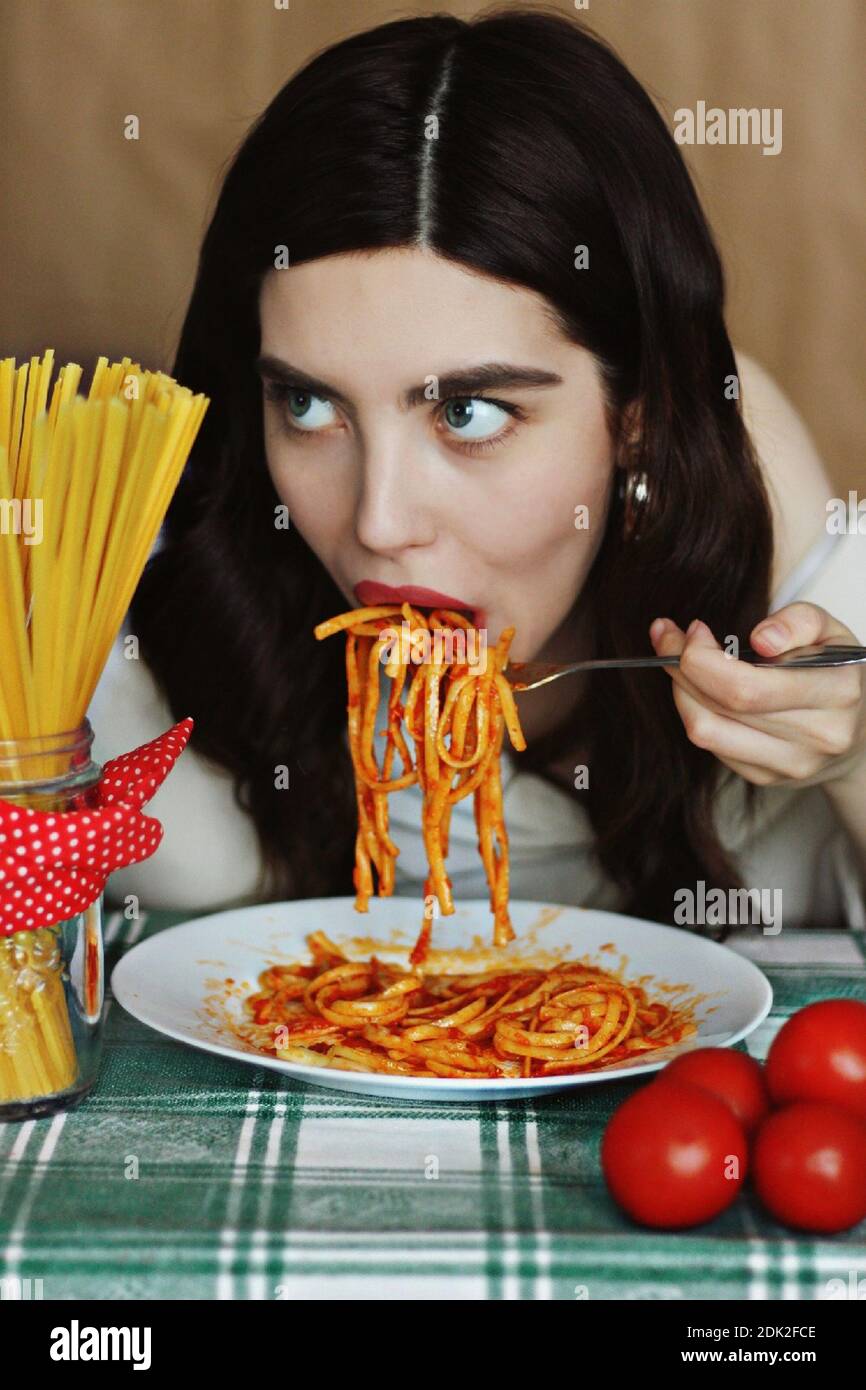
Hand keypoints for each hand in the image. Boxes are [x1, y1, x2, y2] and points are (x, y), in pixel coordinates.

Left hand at [649, 602, 865, 788]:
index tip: (694, 630)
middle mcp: (815, 737)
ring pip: (706, 731)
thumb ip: (800, 621)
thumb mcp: (831, 633)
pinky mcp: (767, 778)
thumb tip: (762, 638)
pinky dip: (695, 713)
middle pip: (720, 706)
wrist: (860, 734)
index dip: (703, 658)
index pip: (747, 688)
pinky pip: (712, 746)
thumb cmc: (836, 673)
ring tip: (680, 664)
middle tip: (671, 638)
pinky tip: (700, 690)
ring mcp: (790, 765)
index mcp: (835, 694)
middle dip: (682, 667)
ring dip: (680, 691)